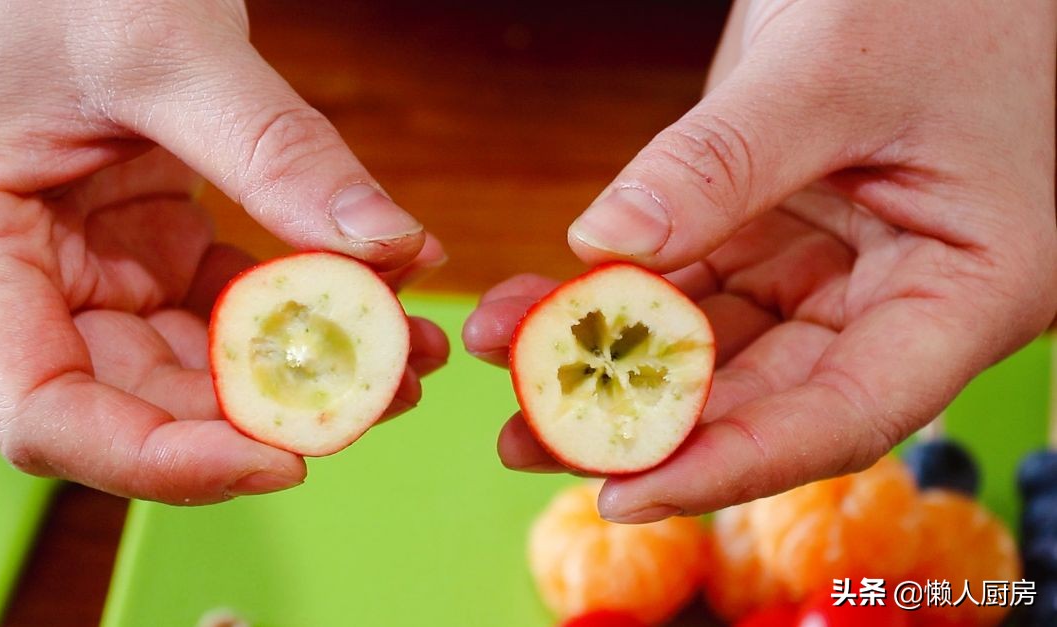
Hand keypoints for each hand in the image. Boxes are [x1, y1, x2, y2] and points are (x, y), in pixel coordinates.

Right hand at [0, 0, 447, 503]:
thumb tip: (391, 244)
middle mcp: (35, 280)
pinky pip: (237, 301)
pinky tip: (383, 287)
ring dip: (306, 367)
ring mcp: (102, 265)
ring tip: (410, 348)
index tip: (281, 456)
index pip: (49, 414)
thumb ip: (273, 151)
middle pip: (145, 402)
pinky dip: (309, 303)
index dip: (161, 460)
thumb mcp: (159, 49)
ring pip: (205, 360)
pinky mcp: (156, 241)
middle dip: (268, 413)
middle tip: (384, 393)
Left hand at [465, 0, 1055, 520]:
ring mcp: (832, 260)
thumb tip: (607, 244)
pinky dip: (620, 289)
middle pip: (765, 392)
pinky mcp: (778, 222)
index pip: (847, 412)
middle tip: (532, 435)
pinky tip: (544, 300)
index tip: (628, 489)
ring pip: (714, 338)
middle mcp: (897, 294)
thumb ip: (726, 161)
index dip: (735, 463)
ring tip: (509, 361)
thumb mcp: (839, 70)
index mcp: (967, 289)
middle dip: (644, 418)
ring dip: (612, 355)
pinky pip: (690, 274)